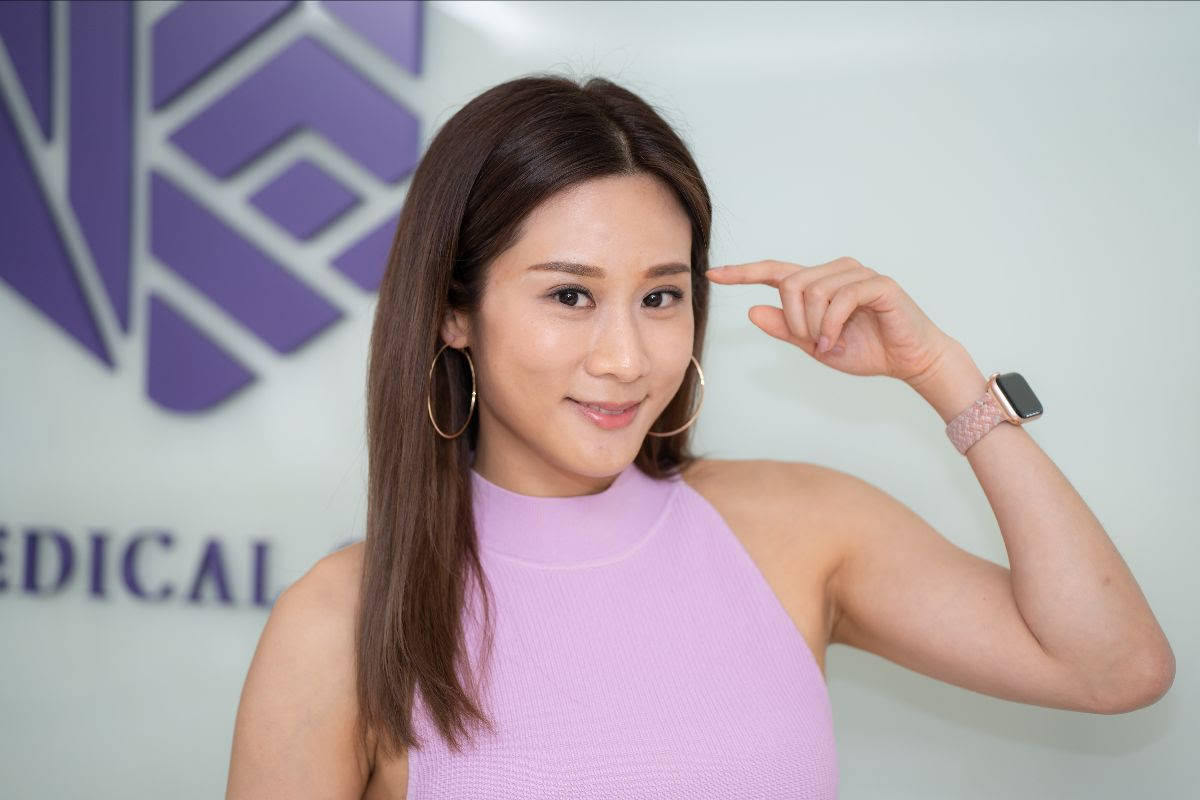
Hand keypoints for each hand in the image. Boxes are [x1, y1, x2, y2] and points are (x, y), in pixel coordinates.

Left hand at [705, 257, 955, 383]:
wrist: (910, 361)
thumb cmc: (866, 350)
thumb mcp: (815, 345)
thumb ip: (786, 329)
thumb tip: (752, 311)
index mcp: (817, 284)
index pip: (774, 271)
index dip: (743, 272)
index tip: (713, 273)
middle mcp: (835, 271)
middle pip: (790, 283)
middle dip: (794, 320)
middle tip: (811, 342)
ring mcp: (857, 274)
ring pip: (812, 290)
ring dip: (814, 326)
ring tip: (829, 344)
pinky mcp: (878, 284)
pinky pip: (840, 298)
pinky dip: (832, 325)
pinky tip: (836, 341)